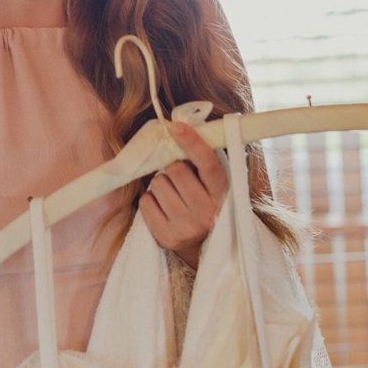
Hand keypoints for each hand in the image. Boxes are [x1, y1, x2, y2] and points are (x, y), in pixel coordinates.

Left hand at [140, 120, 228, 268]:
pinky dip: (150, 199)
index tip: (177, 126)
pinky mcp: (166, 236)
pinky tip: (163, 207)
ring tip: (173, 195)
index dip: (193, 143)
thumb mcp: (209, 182)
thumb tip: (182, 123)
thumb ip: (201, 159)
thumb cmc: (201, 200)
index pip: (209, 165)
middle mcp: (208, 213)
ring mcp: (187, 227)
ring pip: (158, 183)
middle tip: (179, 177)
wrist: (198, 244)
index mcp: (222, 195)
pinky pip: (145, 201)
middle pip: (175, 169)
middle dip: (172, 167)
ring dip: (160, 184)